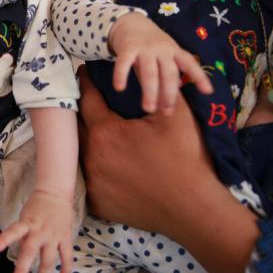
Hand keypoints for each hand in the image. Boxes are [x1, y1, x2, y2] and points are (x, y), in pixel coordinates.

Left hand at [0, 189, 73, 272]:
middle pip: (30, 251)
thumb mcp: (25, 217)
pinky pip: (67, 256)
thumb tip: (21, 254)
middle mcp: (39, 231)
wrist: (56, 192)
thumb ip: (23, 236)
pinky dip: (65, 268)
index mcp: (26, 223)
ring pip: (49, 259)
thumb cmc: (37, 207)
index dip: (4, 239)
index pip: (14, 231)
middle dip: (23, 269)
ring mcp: (54, 236)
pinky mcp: (66, 237)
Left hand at [77, 67, 257, 272]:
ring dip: (86, 138)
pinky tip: (102, 160)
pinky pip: (88, 179)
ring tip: (94, 127)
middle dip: (83, 110)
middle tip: (88, 98)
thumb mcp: (173, 115)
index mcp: (105, 132)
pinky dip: (92, 167)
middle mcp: (91, 157)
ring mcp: (92, 183)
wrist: (194, 208)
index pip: (87, 99)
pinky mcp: (98, 203)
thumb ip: (154, 86)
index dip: (86, 82)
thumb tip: (142, 64)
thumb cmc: (185, 158)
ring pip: (80, 153)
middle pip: (78, 126)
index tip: (84, 71)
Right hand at [109, 12, 211, 112]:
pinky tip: (120, 88)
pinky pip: (124, 63)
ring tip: (148, 109)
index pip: (189, 64)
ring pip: (149, 72)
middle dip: (169, 94)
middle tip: (167, 112)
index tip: (208, 92)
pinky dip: (121, 76)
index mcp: (174, 51)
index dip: (199, 77)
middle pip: (169, 73)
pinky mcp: (127, 48)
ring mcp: (145, 48)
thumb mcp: (165, 55)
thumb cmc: (152, 45)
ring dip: (149, 91)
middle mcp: (162, 49)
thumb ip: (169, 75)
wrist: (131, 22)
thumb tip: (172, 97)